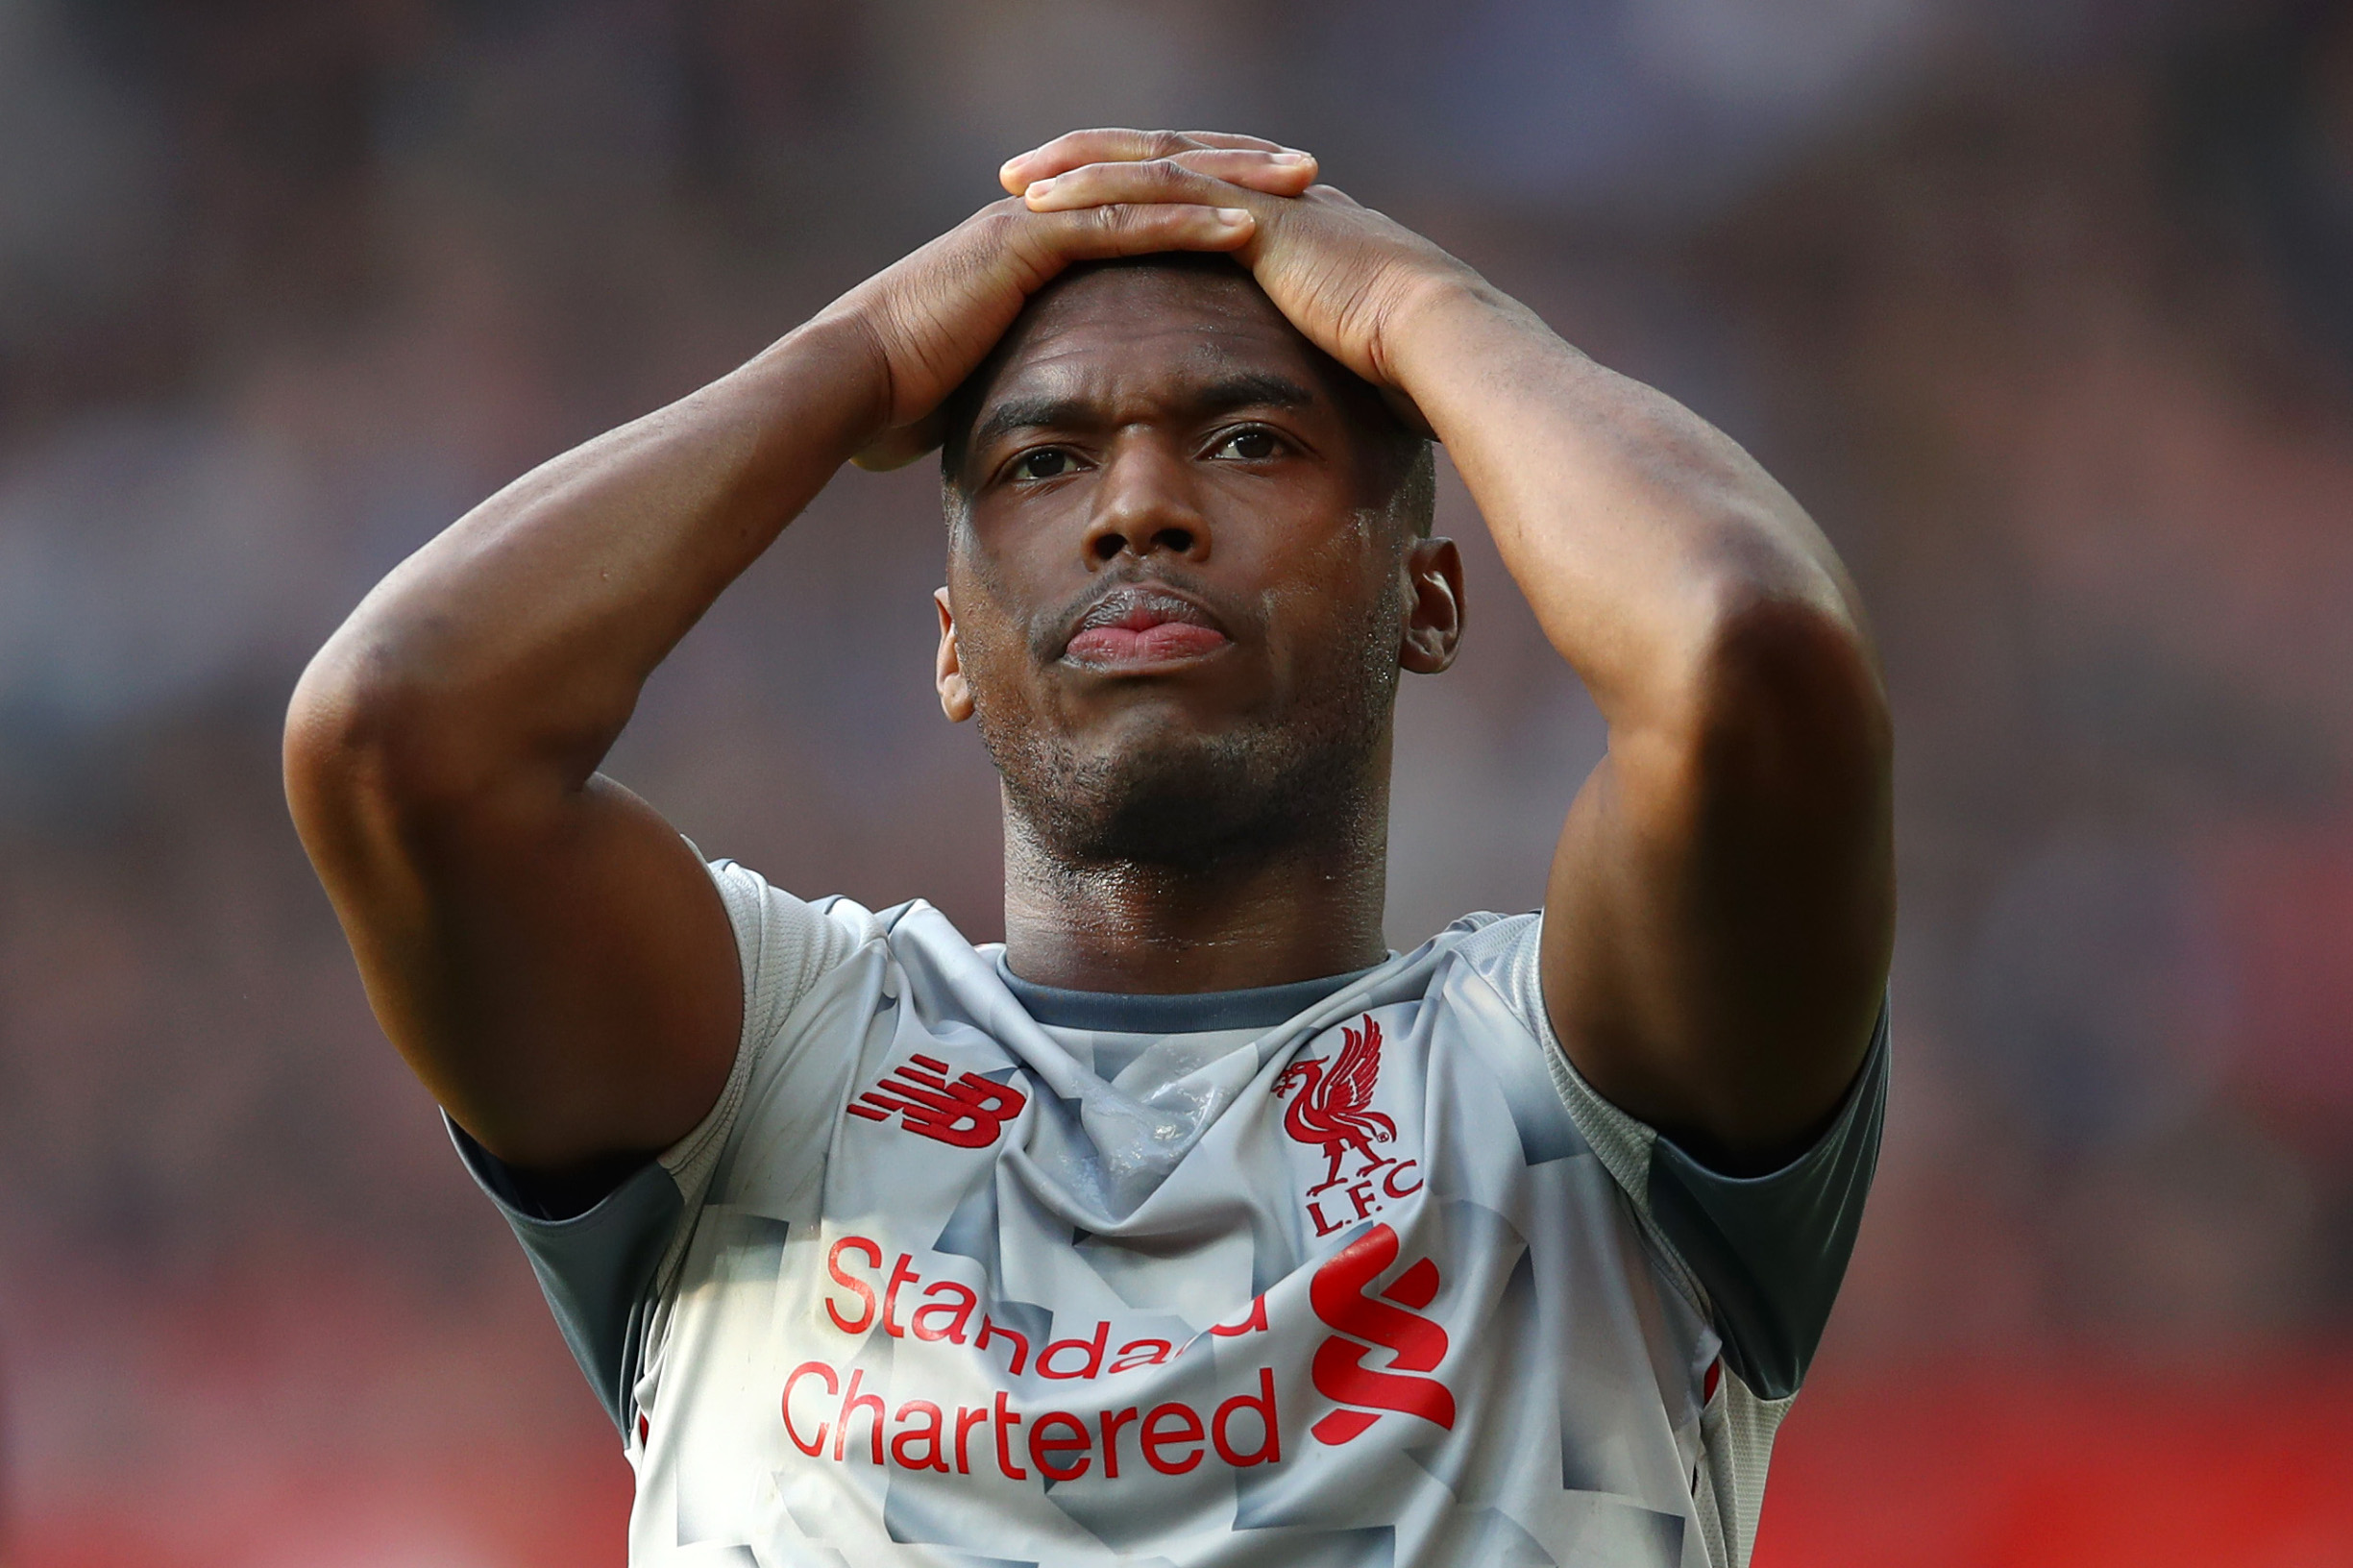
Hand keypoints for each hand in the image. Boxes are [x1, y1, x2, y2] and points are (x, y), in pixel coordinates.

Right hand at [834, 132, 1323, 468]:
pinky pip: (1121, 226)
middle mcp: (1044, 213)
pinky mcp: (1025, 244)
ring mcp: (1035, 221)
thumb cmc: (905, 397)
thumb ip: (1024, 380)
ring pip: (1152, 186)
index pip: (1141, 204)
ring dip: (1230, 182)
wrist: (849, 384)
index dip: (1207, 197)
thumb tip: (1043, 428)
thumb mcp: (985, 381)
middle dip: (1236, 169)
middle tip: (1311, 170)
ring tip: (1301, 183)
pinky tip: (1246, 227)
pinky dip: (1185, 224)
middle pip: (1160, 177)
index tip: (1272, 207)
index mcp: (1042, 240)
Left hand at [1006, 128, 1487, 426]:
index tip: (1081, 206)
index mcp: (1286, 223)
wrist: (1447, 346)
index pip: (1196, 194)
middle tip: (1024, 170)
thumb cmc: (1412, 371)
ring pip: (1152, 163)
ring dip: (1078, 166)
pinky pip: (1162, 192)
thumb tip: (1308, 404)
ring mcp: (1263, 199)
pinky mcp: (1257, 217)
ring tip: (1015, 178)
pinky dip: (1100, 192)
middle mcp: (1270, 196)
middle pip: (1163, 160)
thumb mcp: (1348, 359)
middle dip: (1090, 161)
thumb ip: (1315, 361)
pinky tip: (1047, 203)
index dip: (1136, 194)